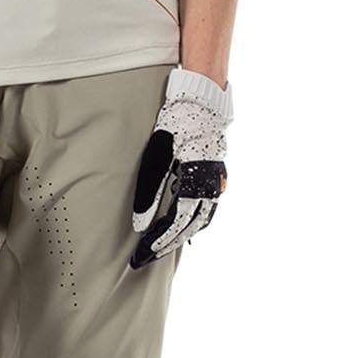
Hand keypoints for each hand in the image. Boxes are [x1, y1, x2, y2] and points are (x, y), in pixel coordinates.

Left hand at [129, 67, 231, 268]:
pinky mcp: (217, 177)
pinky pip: (207, 207)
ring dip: (182, 234)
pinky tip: (182, 225)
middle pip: (189, 227)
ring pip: (202, 220)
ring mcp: (218, 183)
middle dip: (167, 243)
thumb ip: (149, 192)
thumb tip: (140, 224)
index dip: (158, 241)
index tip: (142, 254)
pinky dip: (194, 221)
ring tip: (162, 245)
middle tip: (147, 256)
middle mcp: (212, 187)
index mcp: (197, 183)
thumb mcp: (157, 156)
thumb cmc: (177, 124)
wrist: (203, 101)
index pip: (176, 224)